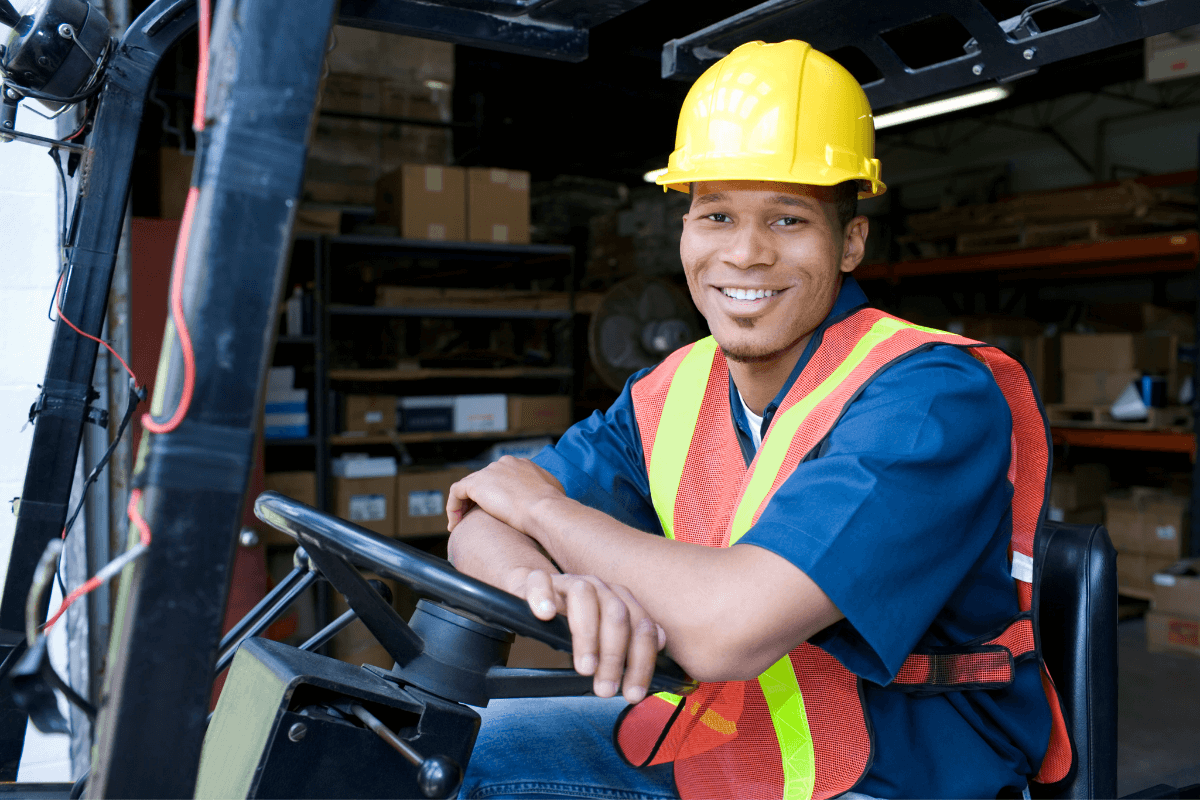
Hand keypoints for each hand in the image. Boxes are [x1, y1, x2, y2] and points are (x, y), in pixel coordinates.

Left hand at [446, 456, 563, 532]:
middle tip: (475, 519)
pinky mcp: (476, 483)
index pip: (501, 477)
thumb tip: (547, 500)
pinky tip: (455, 524)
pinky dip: (453, 507)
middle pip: (484, 480)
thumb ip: (545, 491)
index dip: (495, 495)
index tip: (495, 512)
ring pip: (468, 486)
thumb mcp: (555, 493)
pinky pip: (456, 492)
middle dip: (478, 500)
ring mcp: (489, 471)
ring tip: (462, 524)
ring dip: (463, 505)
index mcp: (522, 465)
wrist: (544, 508)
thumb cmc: (553, 506)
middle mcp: (504, 463)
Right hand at [506, 567, 666, 703]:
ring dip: (586, 634)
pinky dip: (543, 597)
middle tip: (605, 688)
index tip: (632, 694)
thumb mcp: (607, 634)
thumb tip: (661, 642)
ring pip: (583, 595)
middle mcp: (599, 588)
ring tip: (585, 667)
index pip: (641, 627)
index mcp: (620, 600)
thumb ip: (634, 639)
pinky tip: (546, 616)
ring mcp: (568, 582)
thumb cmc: (576, 620)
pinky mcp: (536, 581)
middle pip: (616, 614)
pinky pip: (540, 582)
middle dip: (614, 655)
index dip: (641, 662)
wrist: (539, 594)